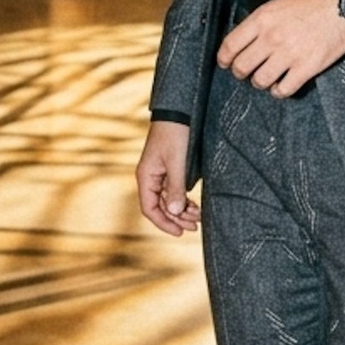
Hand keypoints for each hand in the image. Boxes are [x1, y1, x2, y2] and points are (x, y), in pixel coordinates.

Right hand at [136, 120, 199, 236]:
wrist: (178, 113)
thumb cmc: (175, 134)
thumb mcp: (177, 161)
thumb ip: (176, 187)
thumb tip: (176, 212)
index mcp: (146, 177)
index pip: (149, 208)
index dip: (164, 222)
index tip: (179, 232)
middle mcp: (150, 178)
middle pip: (160, 207)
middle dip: (177, 218)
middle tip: (195, 227)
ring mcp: (159, 175)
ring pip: (168, 200)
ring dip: (182, 211)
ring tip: (198, 217)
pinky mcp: (169, 170)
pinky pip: (174, 191)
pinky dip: (184, 200)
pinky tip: (194, 206)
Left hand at [217, 0, 344, 96]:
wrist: (344, 4)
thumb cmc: (315, 1)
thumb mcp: (280, 2)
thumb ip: (261, 20)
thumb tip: (247, 38)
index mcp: (263, 18)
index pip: (230, 45)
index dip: (224, 59)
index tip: (225, 63)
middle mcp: (272, 37)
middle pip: (242, 67)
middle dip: (240, 73)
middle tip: (245, 73)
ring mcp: (289, 54)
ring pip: (260, 81)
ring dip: (260, 83)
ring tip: (265, 79)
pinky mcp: (307, 67)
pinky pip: (284, 89)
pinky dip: (280, 91)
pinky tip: (282, 86)